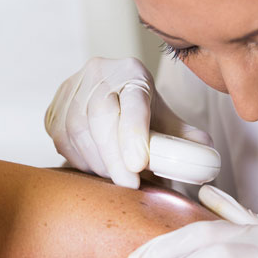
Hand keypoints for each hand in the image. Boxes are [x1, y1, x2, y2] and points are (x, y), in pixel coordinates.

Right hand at [45, 57, 210, 187]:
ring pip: (78, 132)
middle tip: (130, 186)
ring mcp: (71, 90)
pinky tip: (98, 168)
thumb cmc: (145, 116)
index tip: (139, 164)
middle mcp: (99, 73)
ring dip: (99, 164)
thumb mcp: (168, 123)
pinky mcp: (53, 110)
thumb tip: (204, 159)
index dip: (134, 132)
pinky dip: (81, 162)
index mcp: (132, 72)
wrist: (111, 99)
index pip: (134, 100)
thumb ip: (186, 140)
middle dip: (114, 157)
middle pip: (101, 115)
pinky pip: (62, 142)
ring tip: (119, 179)